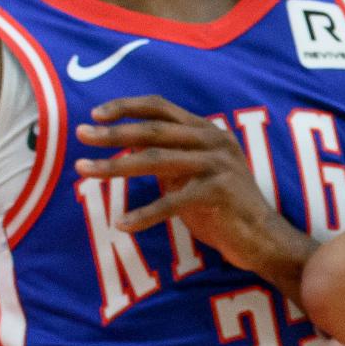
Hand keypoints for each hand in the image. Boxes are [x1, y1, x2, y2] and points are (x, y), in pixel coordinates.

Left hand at [76, 96, 312, 288]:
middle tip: (81, 136)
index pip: (161, 107)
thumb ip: (168, 158)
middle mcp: (214, 140)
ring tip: (85, 170)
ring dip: (116, 166)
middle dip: (113, 133)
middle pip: (154, 129)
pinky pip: (172, 201)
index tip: (96, 114)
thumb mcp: (193, 174)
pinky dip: (144, 215)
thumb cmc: (223, 208)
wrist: (263, 238)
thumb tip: (126, 147)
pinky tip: (121, 224)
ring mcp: (218, 164)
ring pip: (157, 160)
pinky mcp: (219, 192)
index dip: (127, 107)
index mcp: (207, 130)